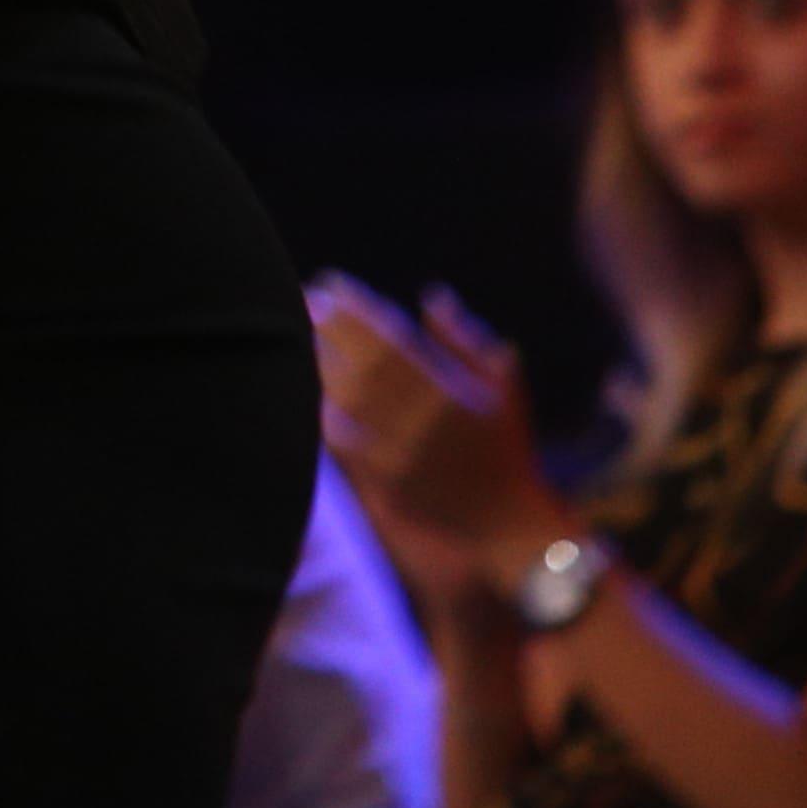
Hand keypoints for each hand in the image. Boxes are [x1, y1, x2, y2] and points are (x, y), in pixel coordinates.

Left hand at [312, 276, 567, 569]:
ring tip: (299, 335)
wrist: (507, 522)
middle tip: (304, 298)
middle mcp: (422, 419)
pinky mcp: (386, 482)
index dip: (357, 310)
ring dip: (320, 362)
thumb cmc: (506, 448)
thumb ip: (464, 343)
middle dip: (329, 326)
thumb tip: (433, 296)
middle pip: (362, 363)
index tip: (331, 285)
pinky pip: (344, 442)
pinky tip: (308, 390)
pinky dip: (325, 413)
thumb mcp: (501, 388)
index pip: (392, 340)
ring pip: (348, 399)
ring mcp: (402, 452)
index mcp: (450, 391)